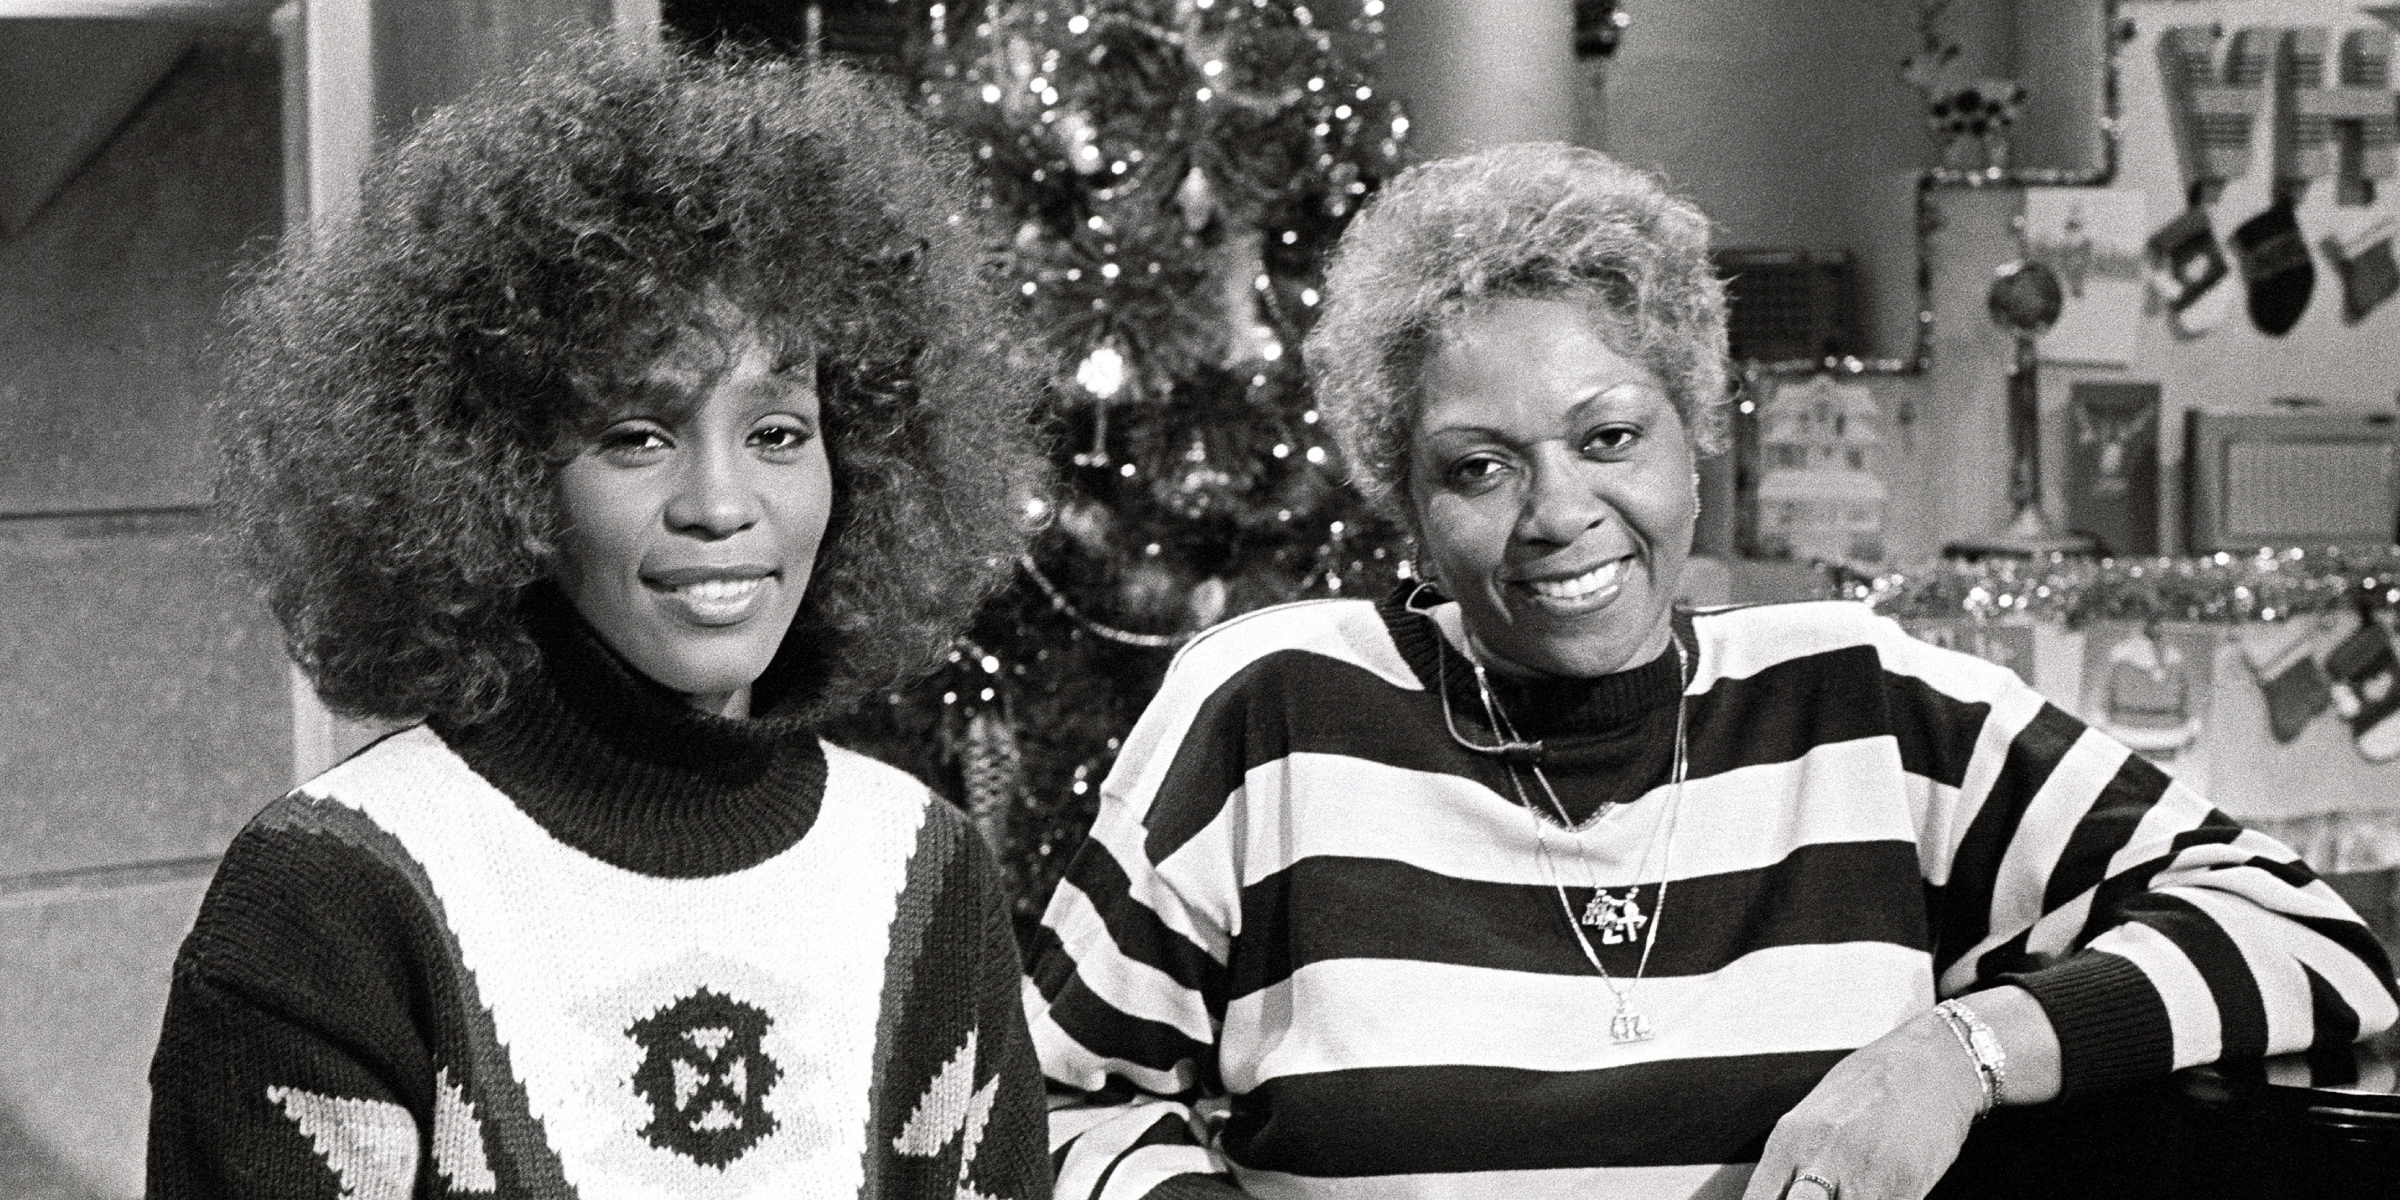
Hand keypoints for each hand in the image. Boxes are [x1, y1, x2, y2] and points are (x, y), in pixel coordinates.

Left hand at [1739, 1008, 1983, 1199]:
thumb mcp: (1816, 1113)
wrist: (1933, 1062)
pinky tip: (1874, 1194)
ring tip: (1848, 1195)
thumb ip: (1795, 1158)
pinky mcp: (1906, 1187)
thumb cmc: (1873, 1082)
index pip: (1760, 1199)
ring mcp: (1865, 1175)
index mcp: (1794, 1137)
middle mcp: (1824, 1156)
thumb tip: (1780, 1194)